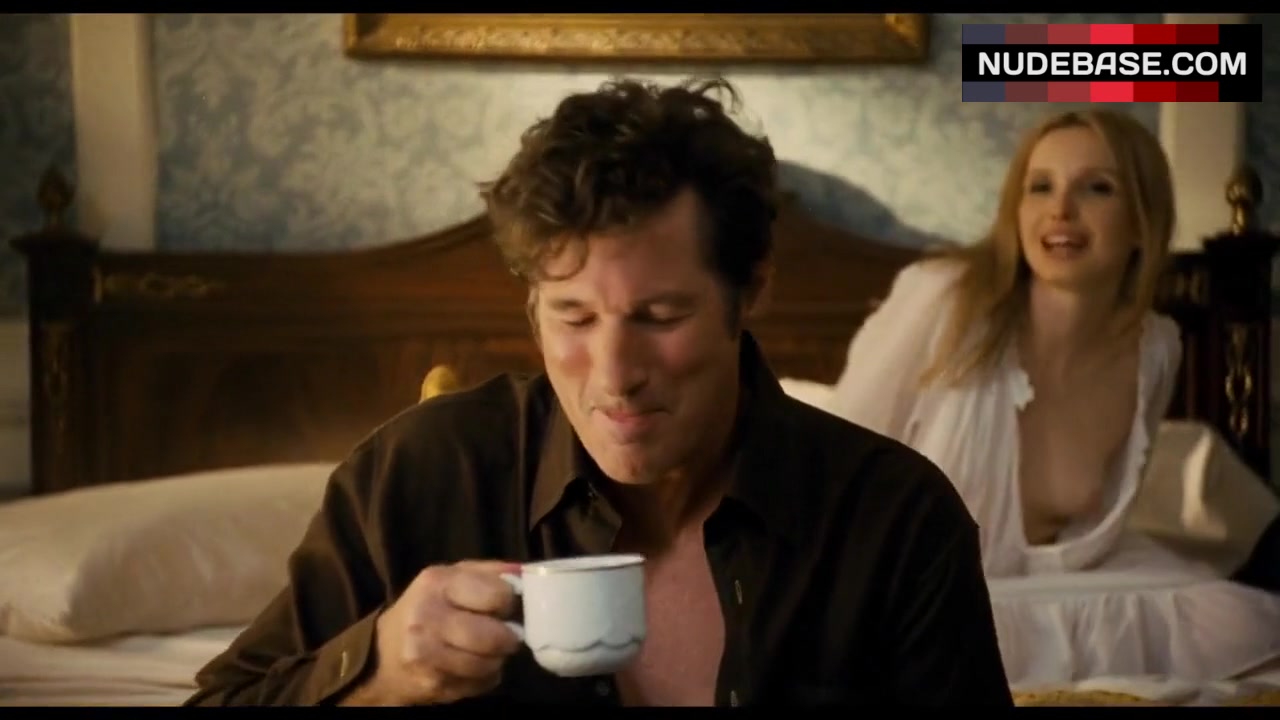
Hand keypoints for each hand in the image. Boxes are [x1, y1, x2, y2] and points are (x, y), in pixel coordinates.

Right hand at [364, 560, 522, 704]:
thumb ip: (490, 573)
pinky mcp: (433, 684)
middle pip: (494, 636)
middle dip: (508, 638)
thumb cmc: (428, 607)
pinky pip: (480, 684)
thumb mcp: (452, 578)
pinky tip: (471, 666)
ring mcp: (427, 655)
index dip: (508, 602)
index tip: (504, 607)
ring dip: (496, 660)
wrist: (383, 654)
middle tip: (506, 636)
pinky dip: (484, 677)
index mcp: (438, 583)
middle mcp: (427, 618)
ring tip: (487, 651)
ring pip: (490, 665)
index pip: (497, 595)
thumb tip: (526, 575)